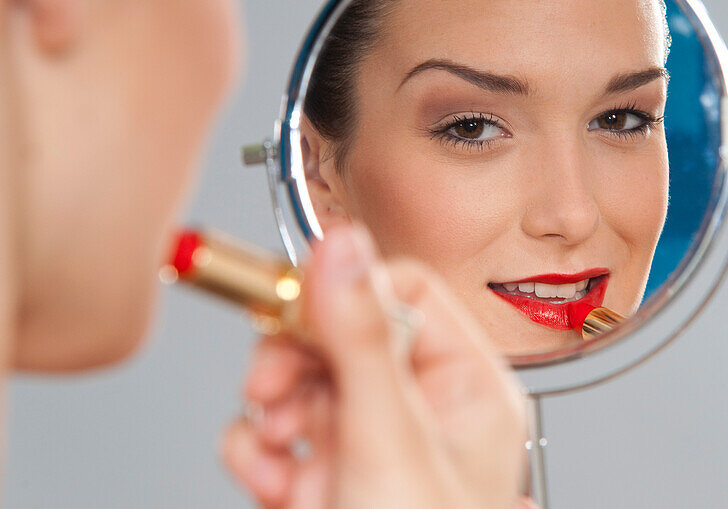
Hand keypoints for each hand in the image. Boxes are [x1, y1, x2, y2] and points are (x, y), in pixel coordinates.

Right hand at [221, 225, 528, 508]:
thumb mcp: (388, 439)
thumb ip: (359, 338)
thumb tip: (342, 246)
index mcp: (467, 386)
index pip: (405, 293)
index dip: (344, 290)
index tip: (293, 299)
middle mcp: (424, 410)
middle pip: (345, 336)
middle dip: (297, 357)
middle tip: (271, 378)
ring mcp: (375, 447)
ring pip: (308, 385)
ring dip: (274, 406)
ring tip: (272, 436)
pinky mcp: (332, 482)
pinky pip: (285, 438)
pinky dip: (260, 449)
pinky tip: (262, 470)